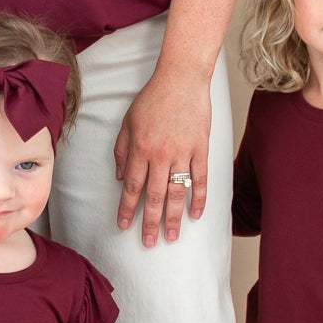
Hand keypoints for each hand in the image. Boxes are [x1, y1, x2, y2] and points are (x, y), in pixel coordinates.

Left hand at [113, 66, 210, 246]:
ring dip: (173, 218)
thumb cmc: (152, 98)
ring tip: (171, 237)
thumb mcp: (128, 122)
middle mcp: (161, 155)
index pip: (132, 187)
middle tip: (148, 243)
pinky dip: (199, 198)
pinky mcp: (201, 149)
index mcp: (140, 149)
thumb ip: (122, 151)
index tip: (124, 226)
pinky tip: (196, 215)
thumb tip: (121, 177)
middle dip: (149, 222)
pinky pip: (200, 179)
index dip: (127, 209)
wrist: (181, 79)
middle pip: (154, 196)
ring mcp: (183, 154)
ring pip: (177, 193)